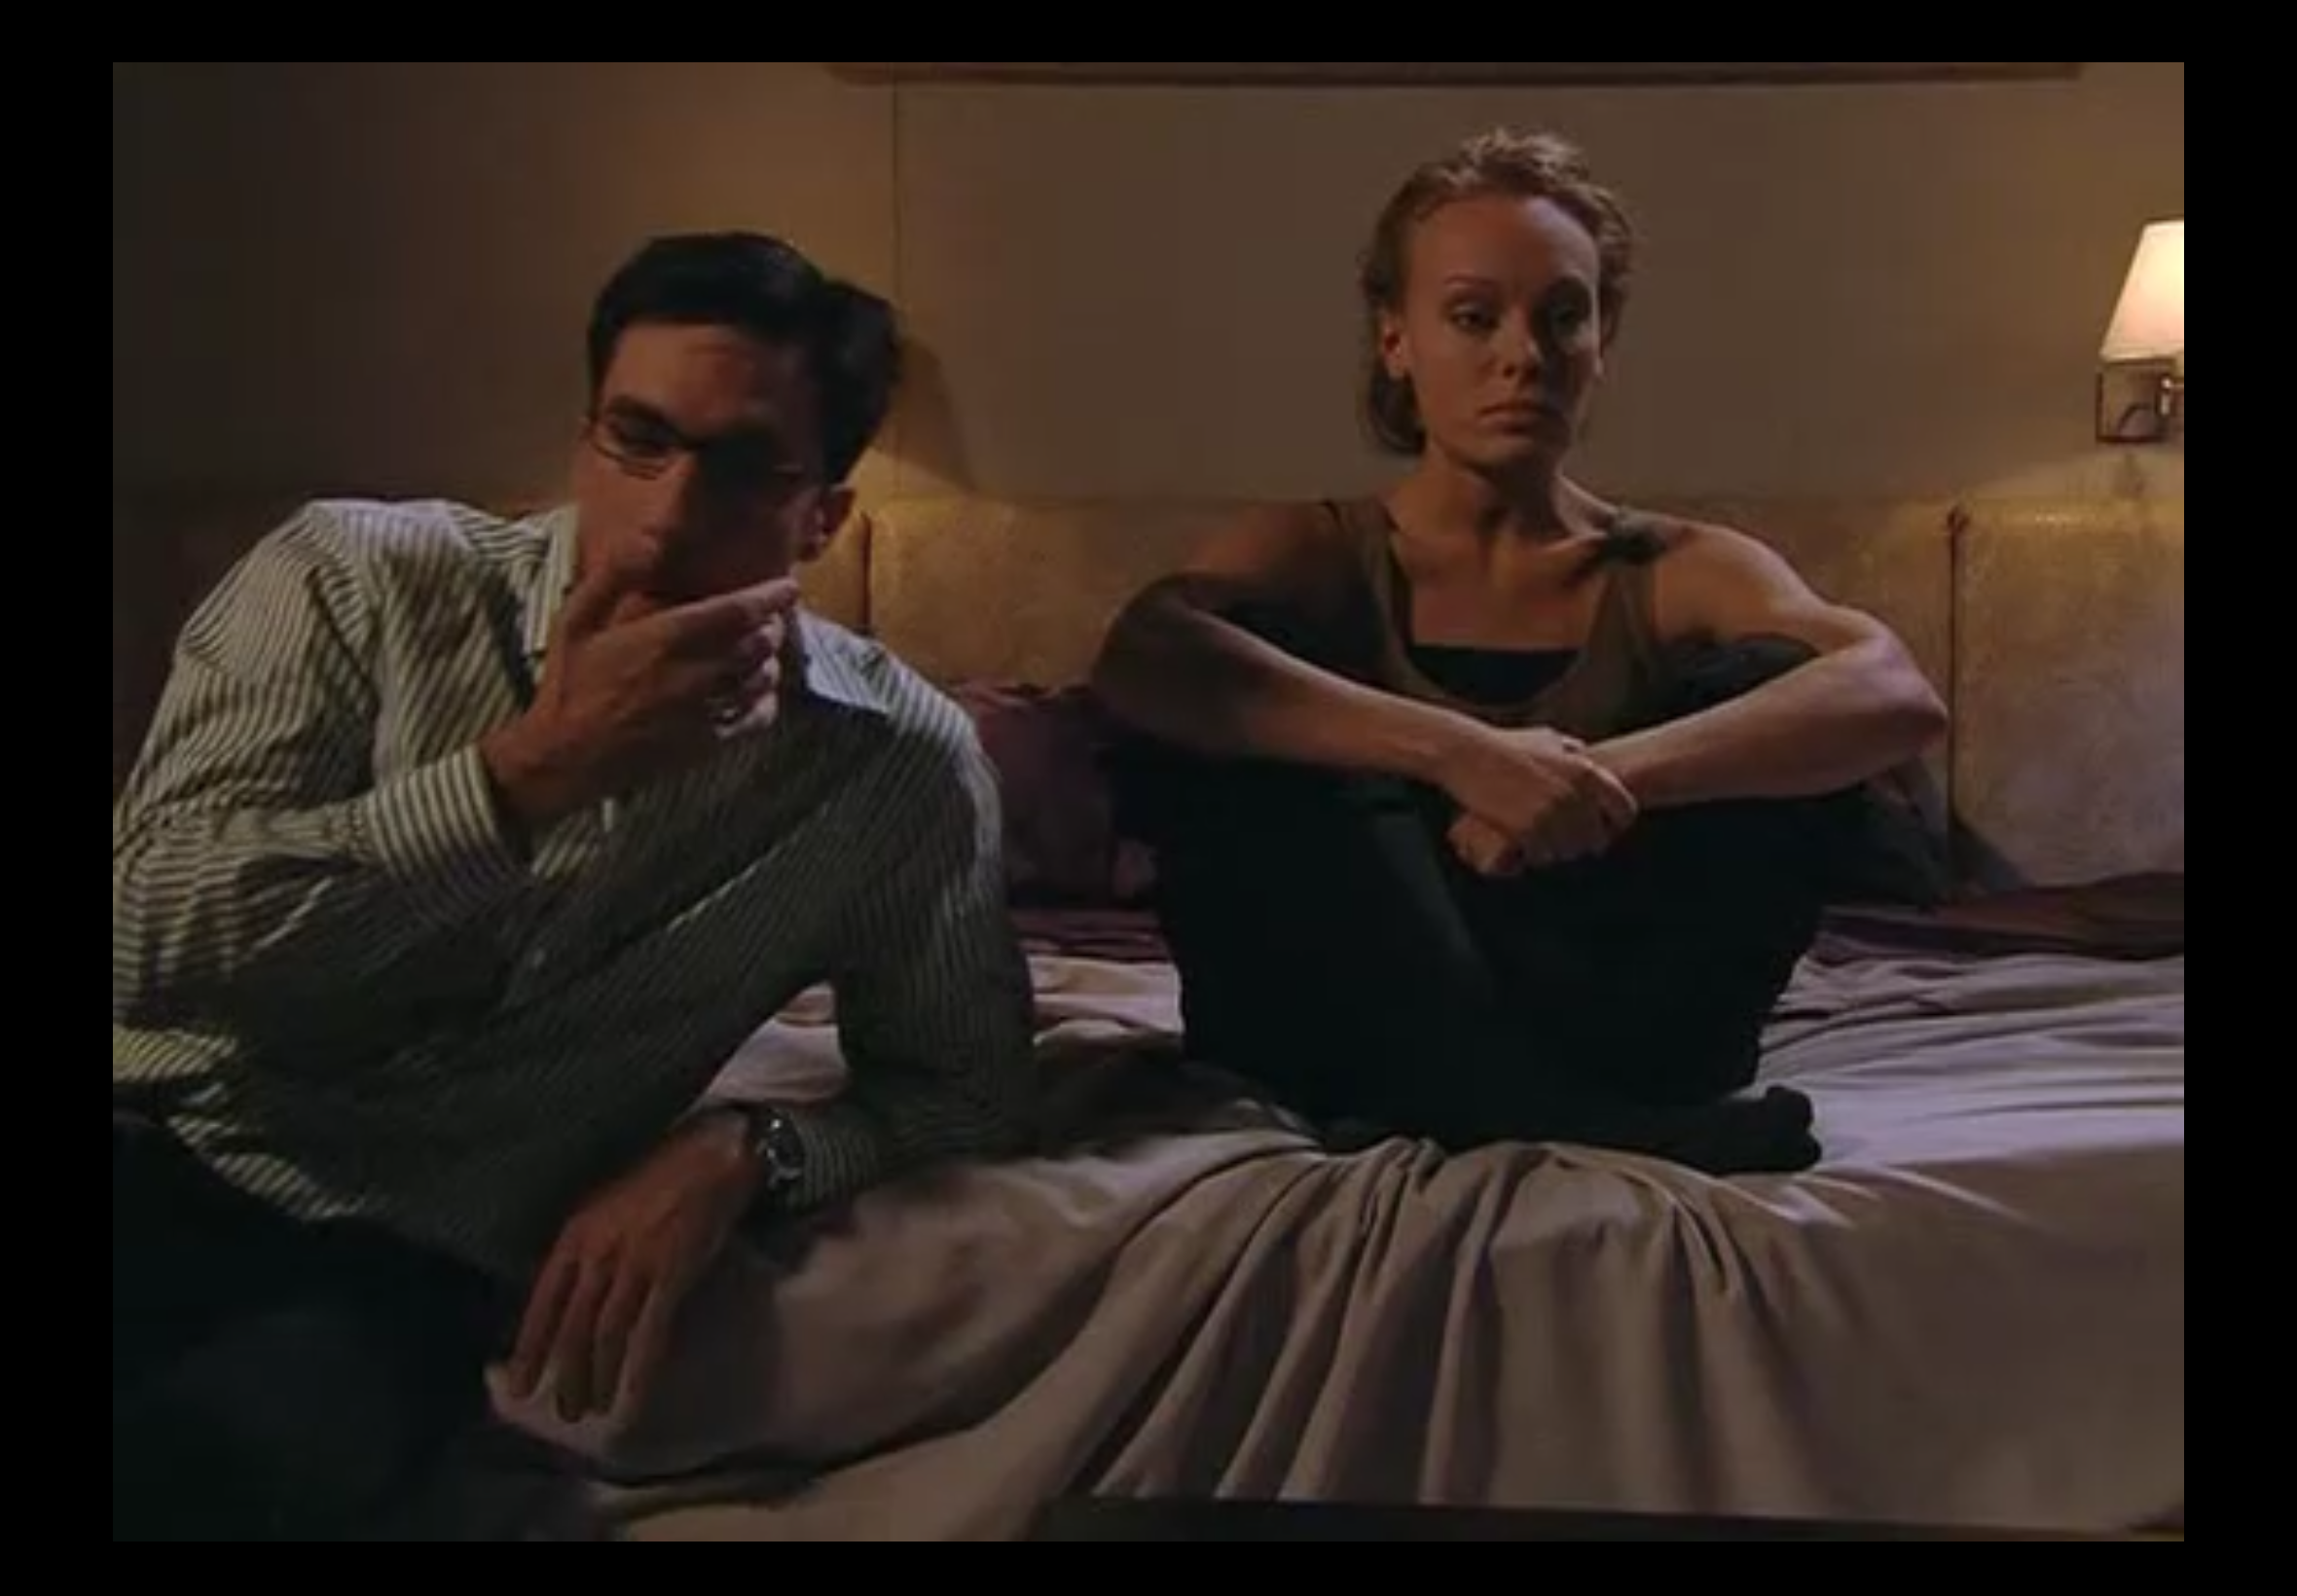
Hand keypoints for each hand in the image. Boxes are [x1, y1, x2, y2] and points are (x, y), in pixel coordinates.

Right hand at [481, 546, 800, 829]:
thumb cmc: (569, 684)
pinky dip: (766, 699)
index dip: (770, 596)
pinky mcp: (709, 743)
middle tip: (767, 617)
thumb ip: (613, 577)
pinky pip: (757, 718)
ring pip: (763, 678)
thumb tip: (646, 539)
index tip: (787, 586)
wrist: (564, 756)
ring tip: (761, 648)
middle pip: (759, 643)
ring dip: (769, 659)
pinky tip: (755, 690)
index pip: (738, 612)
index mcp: (665, 639)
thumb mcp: (575, 620)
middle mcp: (693, 675)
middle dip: (771, 625)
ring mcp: (705, 712)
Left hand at [501, 1110, 762, 1421]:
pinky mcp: (672, 1274)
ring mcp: (636, 1263)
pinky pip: (650, 1332)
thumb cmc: (660, 1178)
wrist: (711, 1155)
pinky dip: (640, 1370)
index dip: (529, 1347)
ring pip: (606, 1334)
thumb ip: (584, 1250)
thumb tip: (568, 1300)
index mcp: (576, 1234)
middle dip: (565, 1374)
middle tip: (563, 1411)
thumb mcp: (603, 1208)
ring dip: (598, 1378)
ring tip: (594, 1409)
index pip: (543, 1302)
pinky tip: (634, 1397)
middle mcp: (599, 1252)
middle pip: (573, 1326)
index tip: (518, 1386)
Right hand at [1434, 723, 1637, 871]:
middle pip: (1595, 839)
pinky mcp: (1527, 829)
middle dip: (1579, 843)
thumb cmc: (1503, 744)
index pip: (1625, 811)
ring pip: (1568, 852)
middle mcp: (1574, 795)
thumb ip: (1571, 749)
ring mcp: (1551, 814)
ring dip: (1554, 851)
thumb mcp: (1546, 738)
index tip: (1601, 831)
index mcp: (1586, 771)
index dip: (1614, 825)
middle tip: (1558, 838)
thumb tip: (1583, 752)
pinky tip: (1520, 844)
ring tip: (1536, 840)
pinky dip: (1532, 855)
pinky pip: (1542, 856)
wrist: (1466, 753)